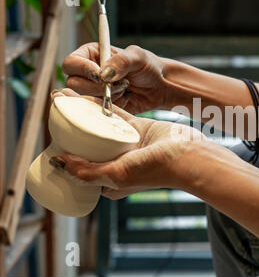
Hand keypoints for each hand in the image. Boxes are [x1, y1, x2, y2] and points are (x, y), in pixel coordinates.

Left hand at [50, 88, 212, 199]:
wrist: (189, 155)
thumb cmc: (156, 170)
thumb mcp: (116, 175)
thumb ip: (87, 172)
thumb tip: (58, 161)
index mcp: (111, 180)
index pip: (80, 167)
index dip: (65, 153)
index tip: (50, 138)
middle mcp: (118, 162)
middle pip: (87, 145)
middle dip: (70, 130)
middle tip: (54, 115)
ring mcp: (128, 145)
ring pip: (99, 127)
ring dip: (82, 114)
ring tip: (65, 100)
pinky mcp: (138, 128)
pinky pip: (115, 115)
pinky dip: (101, 106)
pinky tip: (87, 96)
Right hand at [62, 43, 170, 113]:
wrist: (160, 87)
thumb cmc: (148, 66)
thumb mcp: (137, 57)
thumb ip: (121, 61)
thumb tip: (103, 73)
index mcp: (91, 55)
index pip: (71, 63)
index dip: (82, 70)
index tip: (100, 75)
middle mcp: (88, 74)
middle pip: (73, 84)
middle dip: (96, 87)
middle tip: (116, 85)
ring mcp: (94, 92)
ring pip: (84, 99)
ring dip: (105, 96)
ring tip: (124, 89)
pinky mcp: (102, 106)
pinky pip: (98, 111)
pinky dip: (112, 107)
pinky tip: (125, 99)